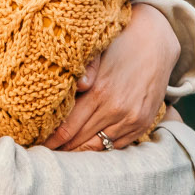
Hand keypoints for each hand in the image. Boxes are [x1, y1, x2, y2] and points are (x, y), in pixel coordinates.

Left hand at [43, 2, 178, 150]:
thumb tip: (77, 86)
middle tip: (43, 153)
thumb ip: (84, 69)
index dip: (50, 140)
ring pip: (99, 147)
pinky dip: (102, 148)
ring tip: (62, 153)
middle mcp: (116, 109)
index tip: (37, 145)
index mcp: (99, 92)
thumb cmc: (121, 42)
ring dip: (80, 152)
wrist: (157, 40)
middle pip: (80, 141)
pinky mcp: (143, 122)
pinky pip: (118, 145)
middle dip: (60, 149)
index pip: (67, 128)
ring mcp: (132, 119)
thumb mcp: (98, 50)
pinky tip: (87, 147)